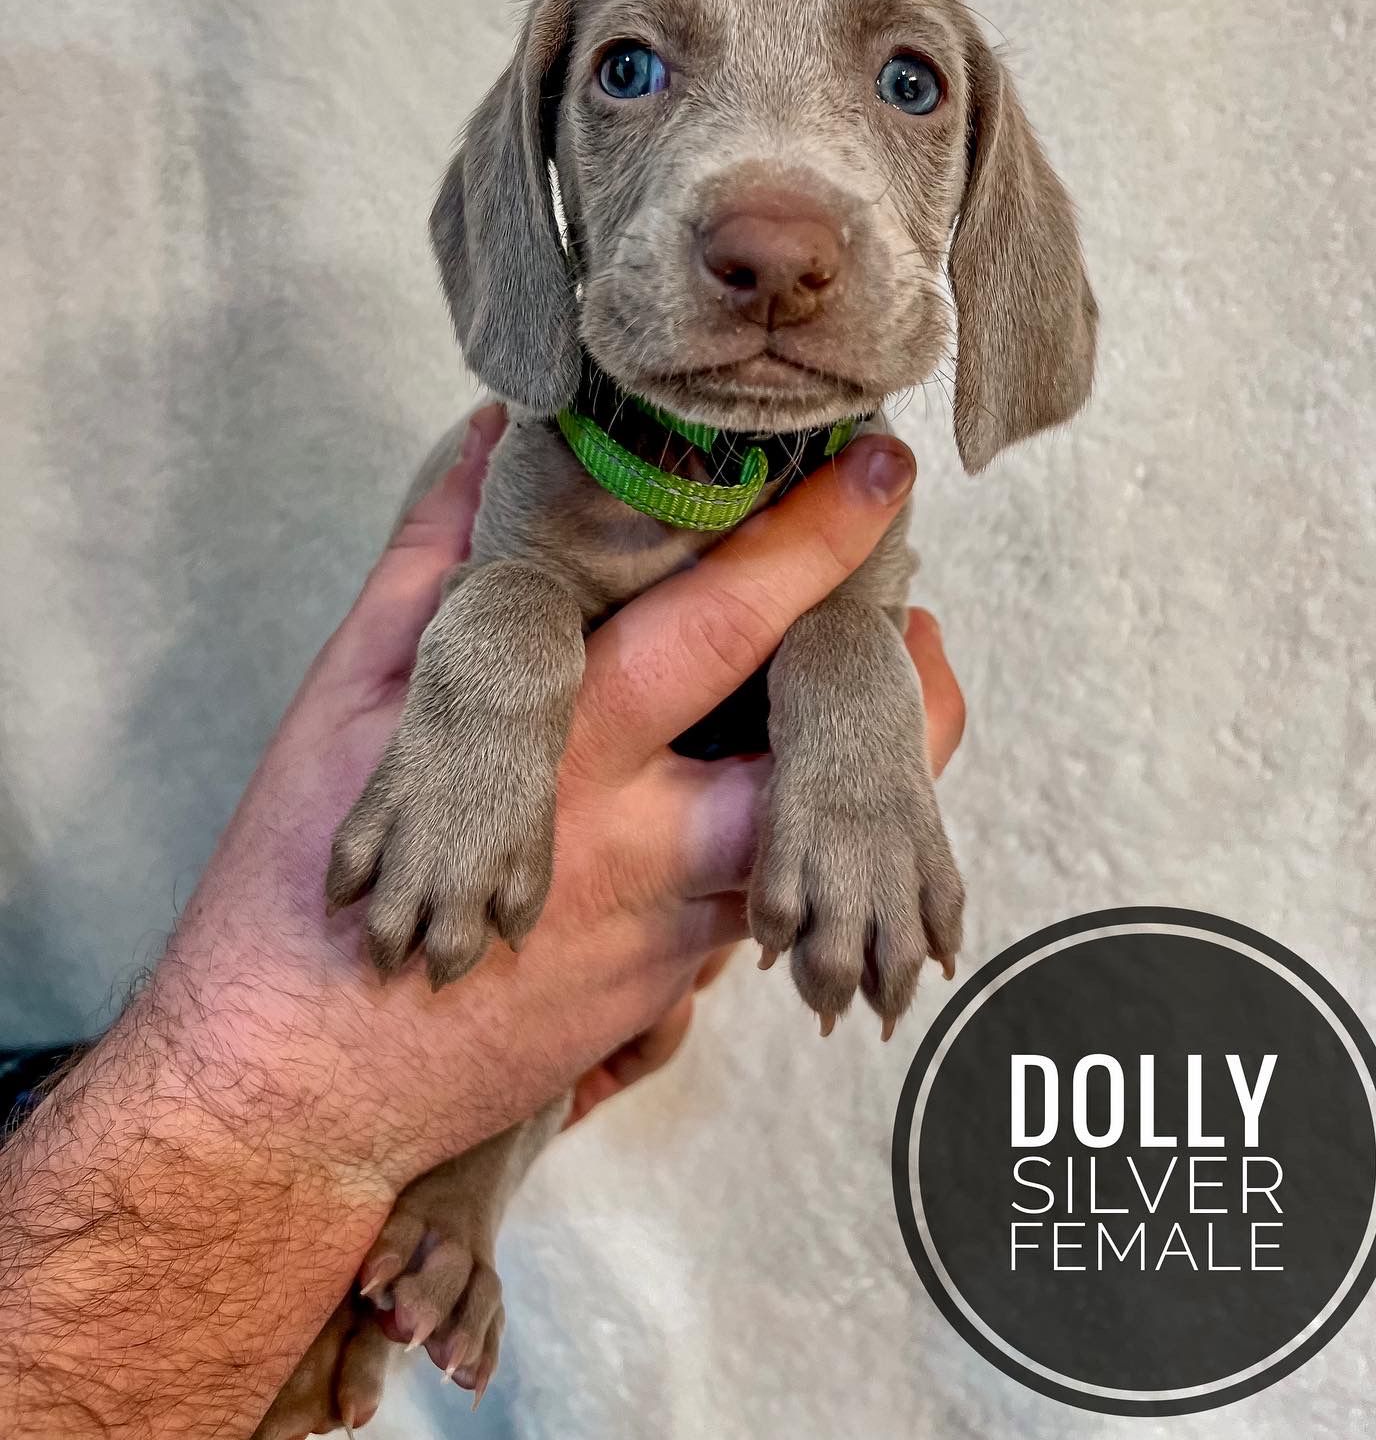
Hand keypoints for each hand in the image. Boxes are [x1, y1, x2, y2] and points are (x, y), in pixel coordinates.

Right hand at [154, 407, 964, 1194]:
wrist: (300, 1082)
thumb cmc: (298, 884)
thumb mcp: (346, 699)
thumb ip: (430, 563)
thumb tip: (486, 446)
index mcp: (566, 742)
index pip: (719, 620)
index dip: (810, 542)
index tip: (882, 476)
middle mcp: (641, 835)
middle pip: (821, 756)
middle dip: (901, 686)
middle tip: (924, 621)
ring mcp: (666, 923)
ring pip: (813, 843)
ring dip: (853, 782)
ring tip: (862, 709)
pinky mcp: (665, 988)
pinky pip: (752, 905)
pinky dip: (774, 851)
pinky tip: (749, 810)